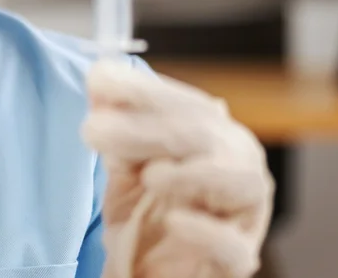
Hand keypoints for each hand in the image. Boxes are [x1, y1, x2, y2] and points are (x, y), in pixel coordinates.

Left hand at [83, 63, 273, 277]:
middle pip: (205, 138)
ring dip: (193, 174)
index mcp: (214, 137)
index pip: (186, 105)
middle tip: (94, 128)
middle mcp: (236, 167)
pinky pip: (232, 247)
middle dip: (148, 129)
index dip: (144, 91)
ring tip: (150, 175)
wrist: (151, 271)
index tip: (98, 78)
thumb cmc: (147, 213)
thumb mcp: (125, 167)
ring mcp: (243, 215)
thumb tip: (99, 82)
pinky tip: (175, 220)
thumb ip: (117, 129)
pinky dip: (206, 232)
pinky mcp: (236, 259)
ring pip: (240, 183)